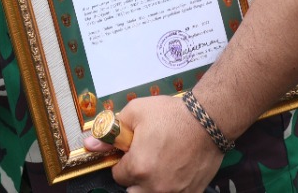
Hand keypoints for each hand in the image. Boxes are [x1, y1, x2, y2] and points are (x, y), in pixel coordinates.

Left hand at [82, 95, 224, 192]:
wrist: (208, 120)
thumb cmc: (172, 115)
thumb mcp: (135, 113)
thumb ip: (110, 132)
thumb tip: (89, 144)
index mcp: (138, 167)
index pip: (117, 175)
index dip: (121, 162)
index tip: (129, 152)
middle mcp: (155, 186)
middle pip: (132, 191)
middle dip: (134, 177)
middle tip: (143, 160)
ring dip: (149, 185)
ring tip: (157, 166)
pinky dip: (170, 188)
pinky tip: (173, 172)